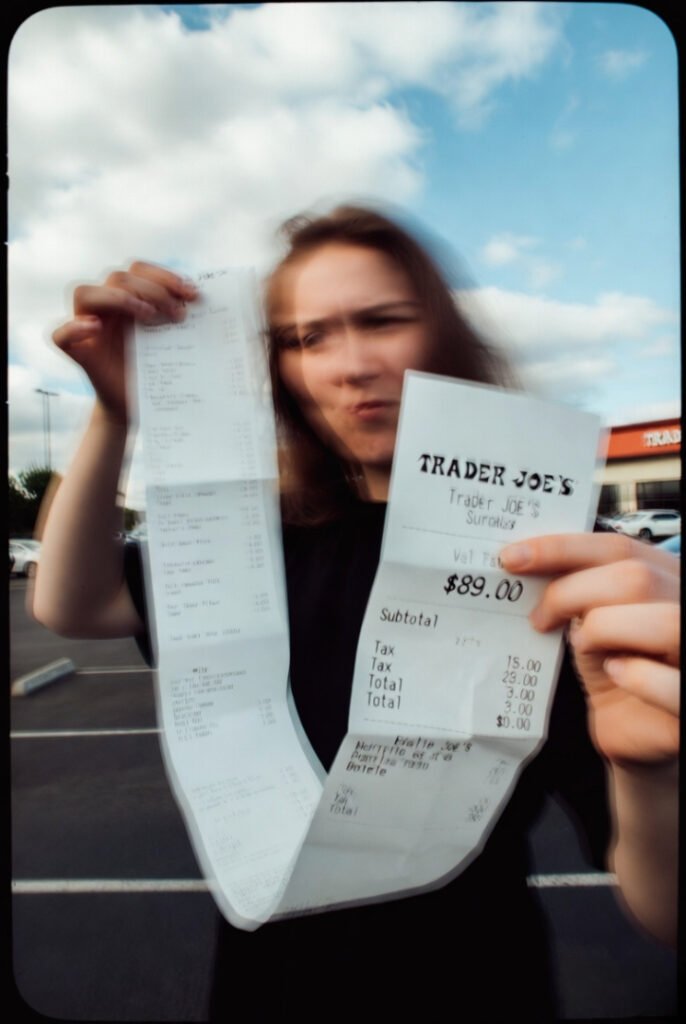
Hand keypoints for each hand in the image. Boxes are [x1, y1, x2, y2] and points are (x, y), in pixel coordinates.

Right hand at [52, 262, 197, 423]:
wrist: (138, 407)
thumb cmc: (157, 373)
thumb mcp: (173, 342)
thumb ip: (180, 318)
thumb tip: (202, 299)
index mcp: (128, 299)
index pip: (138, 270)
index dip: (164, 276)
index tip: (193, 294)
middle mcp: (105, 308)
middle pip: (117, 278)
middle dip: (152, 290)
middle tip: (179, 314)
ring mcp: (87, 328)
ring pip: (84, 292)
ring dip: (118, 298)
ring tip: (147, 315)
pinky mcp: (78, 352)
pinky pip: (60, 336)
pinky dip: (73, 328)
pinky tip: (94, 328)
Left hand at [500, 533, 679, 766]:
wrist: (635, 726)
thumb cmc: (616, 664)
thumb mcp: (596, 616)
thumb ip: (580, 587)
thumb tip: (525, 562)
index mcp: (666, 575)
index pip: (618, 547)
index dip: (562, 548)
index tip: (513, 557)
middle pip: (637, 578)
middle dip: (572, 594)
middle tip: (540, 618)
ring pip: (663, 622)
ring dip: (606, 632)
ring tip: (584, 647)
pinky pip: (672, 684)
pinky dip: (637, 678)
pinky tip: (616, 674)